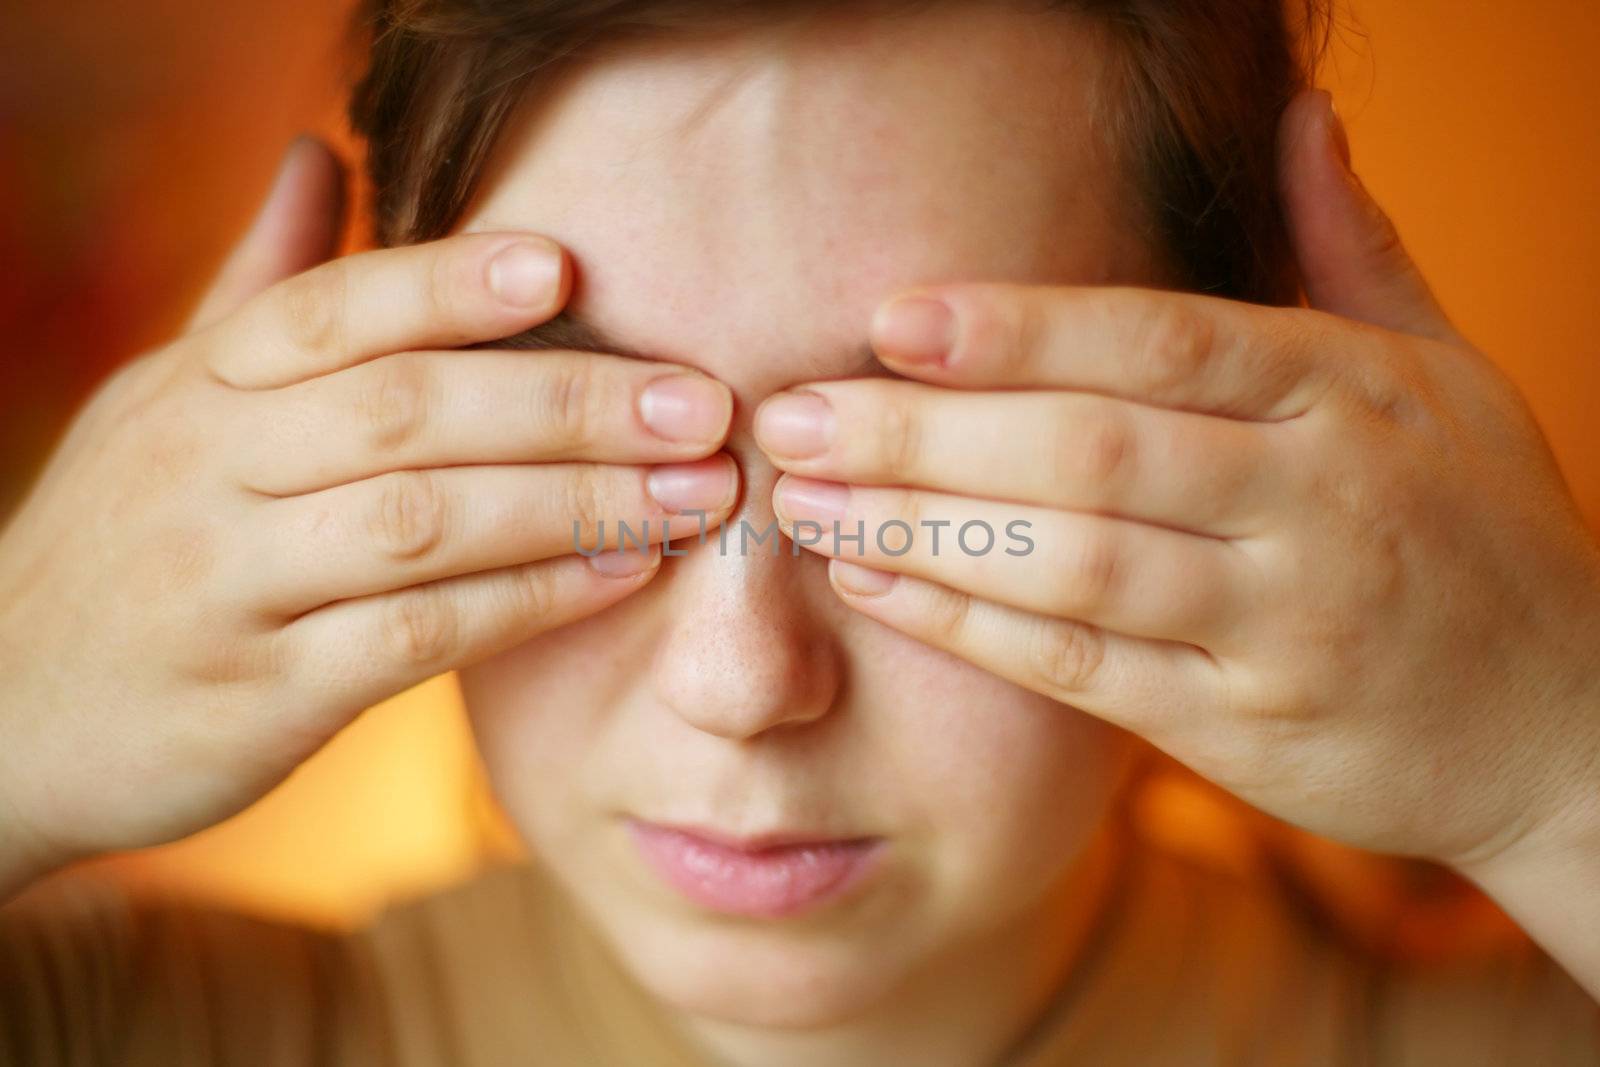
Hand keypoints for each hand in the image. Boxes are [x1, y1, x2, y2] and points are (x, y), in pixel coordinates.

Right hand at [0, 138, 736, 894]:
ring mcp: (228, 586)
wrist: (3, 717)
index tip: (571, 267)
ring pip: (419, 520)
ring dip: (572, 501)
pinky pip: (412, 638)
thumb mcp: (165, 403)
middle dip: (566, 400)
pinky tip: (616, 575)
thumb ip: (259, 291)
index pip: (332, 311)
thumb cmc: (125, 546)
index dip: (450, 282)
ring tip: (693, 491)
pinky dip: (524, 602)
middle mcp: (205, 473)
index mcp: (196, 392)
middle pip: (403, 409)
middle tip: (699, 403)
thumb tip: (318, 151)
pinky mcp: (259, 696)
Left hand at [755, 90, 1599, 876]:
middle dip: (923, 434)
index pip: (1162, 342)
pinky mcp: (1247, 726)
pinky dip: (973, 629)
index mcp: (1348, 391)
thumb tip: (1304, 113)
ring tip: (802, 503)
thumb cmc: (1486, 531)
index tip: (891, 320)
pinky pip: (1085, 671)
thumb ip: (1354, 247)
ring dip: (922, 532)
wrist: (1570, 725)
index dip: (1019, 329)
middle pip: (1091, 450)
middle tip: (789, 417)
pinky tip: (879, 590)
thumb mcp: (1446, 375)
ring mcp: (1282, 620)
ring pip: (1074, 563)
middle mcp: (1316, 498)